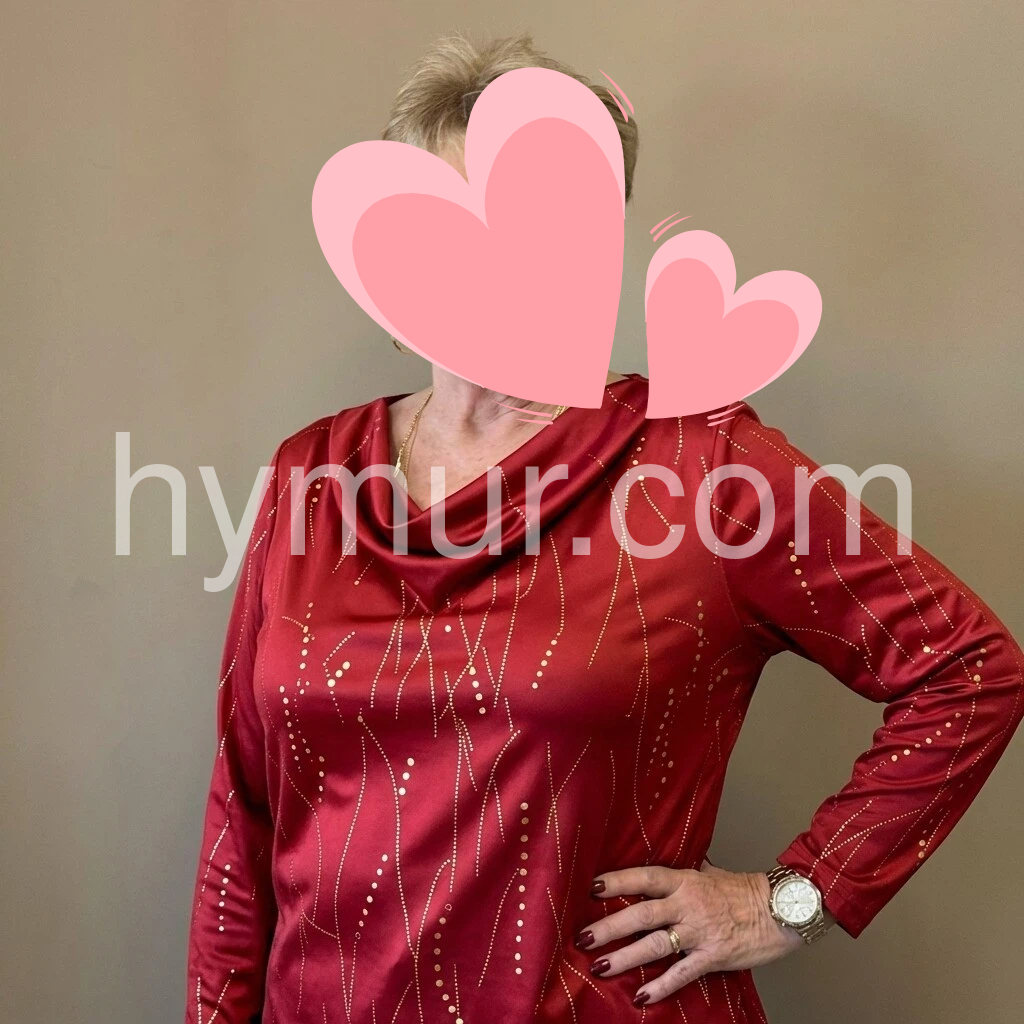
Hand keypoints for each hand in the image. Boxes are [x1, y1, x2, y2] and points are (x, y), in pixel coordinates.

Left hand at [578, 860, 803, 1007]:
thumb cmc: (745, 890)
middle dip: (610, 926)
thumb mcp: (711, 873)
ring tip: (601, 966)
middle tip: (583, 936)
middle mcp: (688, 904)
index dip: (618, 881)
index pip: (645, 877)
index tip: (591, 887)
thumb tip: (663, 867)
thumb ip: (685, 873)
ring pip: (655, 944)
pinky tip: (642, 997)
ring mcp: (699, 931)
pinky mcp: (713, 956)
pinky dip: (661, 986)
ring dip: (626, 957)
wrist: (781, 910)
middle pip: (641, 914)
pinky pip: (682, 973)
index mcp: (685, 880)